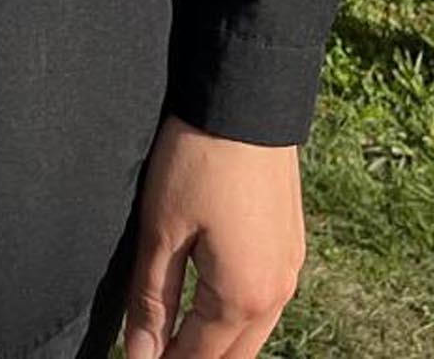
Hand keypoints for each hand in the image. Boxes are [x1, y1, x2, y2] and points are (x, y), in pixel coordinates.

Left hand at [121, 117, 306, 358]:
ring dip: (219, 343)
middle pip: (233, 356)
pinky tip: (214, 307)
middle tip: (157, 353)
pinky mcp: (293, 244)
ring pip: (254, 332)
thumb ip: (152, 300)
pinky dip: (239, 317)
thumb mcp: (162, 231)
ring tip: (178, 339)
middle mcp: (277, 293)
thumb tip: (141, 355)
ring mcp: (291, 268)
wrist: (247, 100)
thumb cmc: (198, 162)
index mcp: (242, 298)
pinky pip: (267, 302)